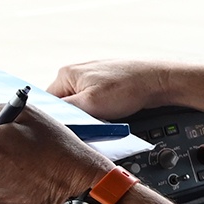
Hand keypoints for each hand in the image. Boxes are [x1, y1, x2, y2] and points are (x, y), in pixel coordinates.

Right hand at [47, 59, 178, 121]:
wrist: (157, 81)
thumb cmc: (127, 88)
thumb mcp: (90, 104)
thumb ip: (66, 111)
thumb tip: (48, 118)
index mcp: (66, 74)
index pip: (47, 103)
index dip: (55, 119)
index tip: (63, 130)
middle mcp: (75, 73)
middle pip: (62, 105)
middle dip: (72, 118)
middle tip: (85, 126)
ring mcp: (89, 79)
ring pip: (78, 105)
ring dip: (86, 115)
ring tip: (99, 118)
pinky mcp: (102, 85)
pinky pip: (91, 102)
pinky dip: (97, 111)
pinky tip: (107, 114)